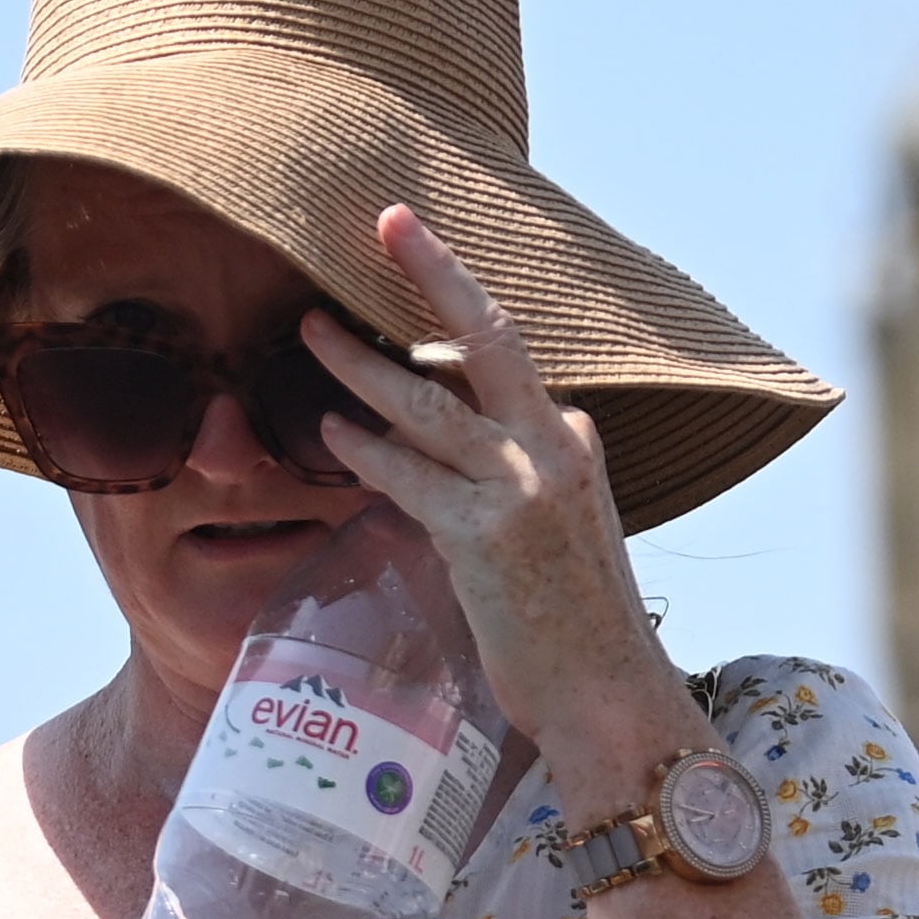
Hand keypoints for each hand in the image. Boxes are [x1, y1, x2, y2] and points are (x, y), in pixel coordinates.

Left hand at [300, 206, 697, 763]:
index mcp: (574, 442)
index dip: (455, 305)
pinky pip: (407, 474)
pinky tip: (327, 431)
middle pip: (490, 335)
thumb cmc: (576, 629)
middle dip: (436, 271)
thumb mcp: (561, 533)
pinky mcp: (485, 534)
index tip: (418, 254)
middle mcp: (556, 448)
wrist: (609, 697)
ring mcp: (522, 487)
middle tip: (389, 220)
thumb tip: (456, 453)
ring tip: (309, 330)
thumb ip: (520, 482)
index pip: (507, 358)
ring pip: (429, 400)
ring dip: (361, 361)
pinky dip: (362, 449)